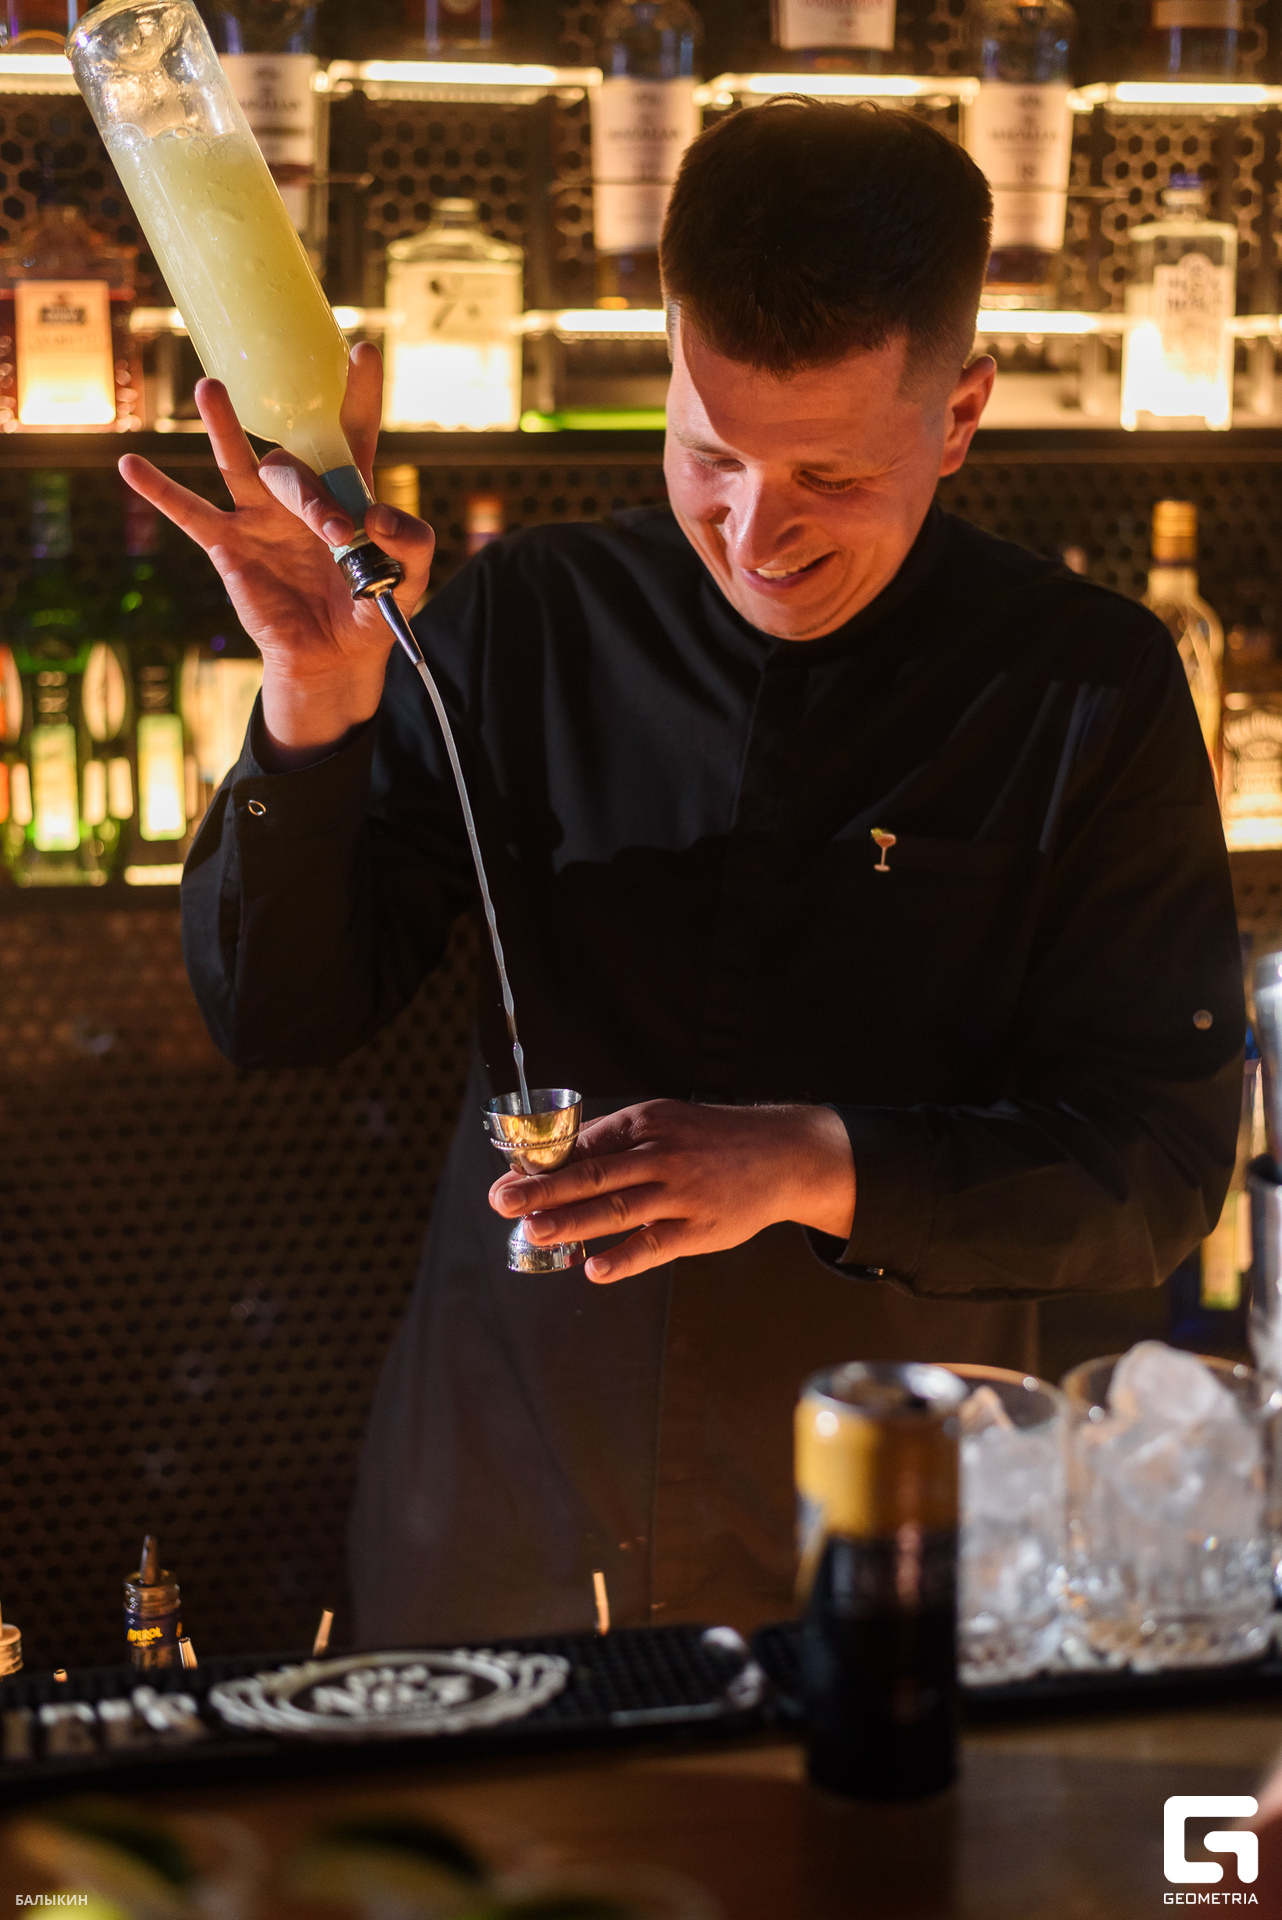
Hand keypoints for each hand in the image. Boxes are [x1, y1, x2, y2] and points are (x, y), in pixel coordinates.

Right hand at [117, 342, 434, 765]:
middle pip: (299, 470)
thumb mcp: (410, 578)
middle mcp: (299, 494)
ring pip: (240, 463)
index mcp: (347, 492)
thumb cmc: (372, 610)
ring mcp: (258, 516)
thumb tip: (377, 515)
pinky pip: (189, 514)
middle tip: (335, 532)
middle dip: (315, 500)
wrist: (335, 656)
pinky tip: (131, 465)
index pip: (354, 431)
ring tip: (210, 388)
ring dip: (225, 428)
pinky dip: (159, 491)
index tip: (363, 349)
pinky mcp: (229, 546)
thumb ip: (411, 542)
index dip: (359, 392)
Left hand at [489, 1100, 855, 1283]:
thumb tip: (558, 1163)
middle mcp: (661, 1155)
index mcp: (645, 1124)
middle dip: (543, 1190)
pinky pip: (656, 1244)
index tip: (507, 1180)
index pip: (584, 1146)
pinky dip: (624, 1257)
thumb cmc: (711, 1141)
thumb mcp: (664, 1124)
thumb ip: (615, 1143)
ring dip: (572, 1222)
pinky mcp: (701, 1228)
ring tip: (535, 1232)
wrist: (781, 1155)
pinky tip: (594, 1269)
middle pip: (593, 1174)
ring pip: (618, 1209)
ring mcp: (682, 1192)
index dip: (542, 1166)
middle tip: (504, 1203)